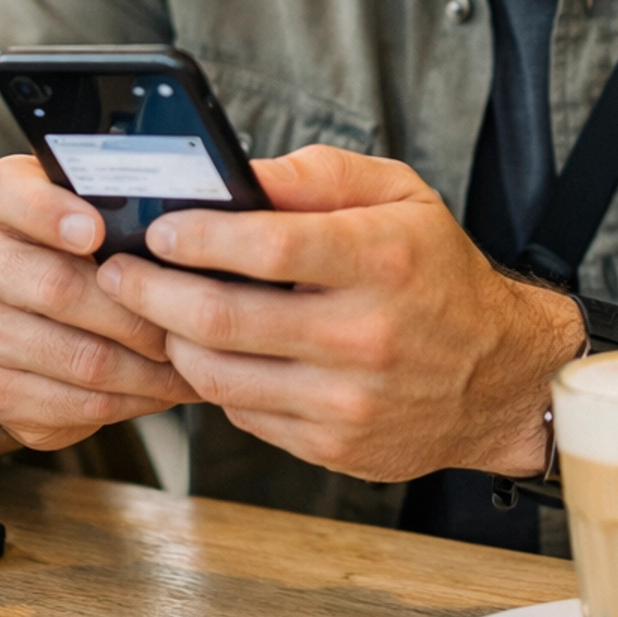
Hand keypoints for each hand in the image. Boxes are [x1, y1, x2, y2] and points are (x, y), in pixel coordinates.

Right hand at [0, 155, 198, 450]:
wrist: (6, 318)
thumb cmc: (71, 252)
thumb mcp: (82, 207)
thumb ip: (119, 200)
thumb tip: (202, 215)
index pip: (6, 194)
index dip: (49, 212)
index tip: (96, 230)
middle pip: (59, 288)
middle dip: (140, 310)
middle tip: (196, 317)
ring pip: (83, 358)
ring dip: (152, 367)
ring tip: (198, 360)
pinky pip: (83, 403)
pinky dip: (137, 400)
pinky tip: (167, 388)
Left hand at [95, 145, 584, 480]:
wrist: (499, 378)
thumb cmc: (438, 274)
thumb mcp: (399, 196)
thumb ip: (317, 176)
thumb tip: (236, 172)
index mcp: (382, 260)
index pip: (269, 247)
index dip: (198, 237)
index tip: (158, 227)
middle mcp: (365, 335)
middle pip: (223, 319)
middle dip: (151, 292)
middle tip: (118, 272)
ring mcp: (347, 400)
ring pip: (218, 375)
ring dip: (168, 340)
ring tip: (152, 310)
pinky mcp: (333, 444)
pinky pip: (242, 413)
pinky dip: (213, 380)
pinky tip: (206, 350)